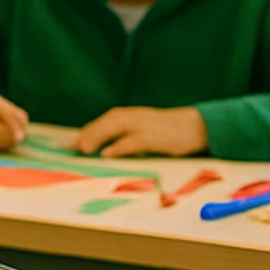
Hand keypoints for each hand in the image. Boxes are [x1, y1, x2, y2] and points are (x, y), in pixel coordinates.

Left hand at [74, 105, 206, 157]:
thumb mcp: (146, 129)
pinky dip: (118, 147)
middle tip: (71, 146)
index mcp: (132, 115)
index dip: (87, 131)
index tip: (71, 142)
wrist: (198, 126)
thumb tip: (107, 147)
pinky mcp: (154, 137)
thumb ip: (128, 135)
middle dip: (87, 134)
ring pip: (114, 128)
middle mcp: (134, 117)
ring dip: (96, 137)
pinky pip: (133, 141)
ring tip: (83, 148)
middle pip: (105, 122)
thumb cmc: (170, 131)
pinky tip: (106, 153)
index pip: (104, 121)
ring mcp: (144, 125)